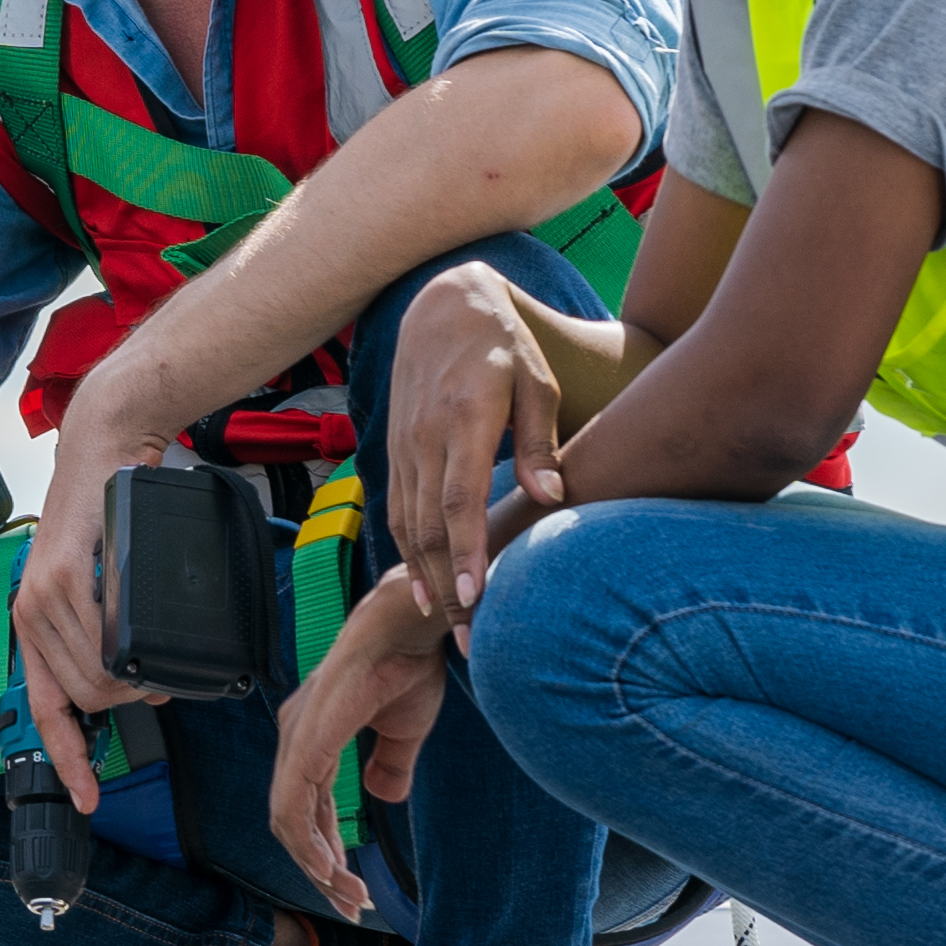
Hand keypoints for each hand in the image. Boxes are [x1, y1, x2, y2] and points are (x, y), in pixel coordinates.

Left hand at [10, 385, 178, 810]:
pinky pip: (99, 643)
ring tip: (154, 653)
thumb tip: (142, 689)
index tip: (89, 799)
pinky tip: (139, 625)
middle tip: (156, 682)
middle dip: (126, 707)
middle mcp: (28, 618)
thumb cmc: (108, 520)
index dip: (69, 760)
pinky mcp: (59, 579)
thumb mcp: (101, 588)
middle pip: (82, 702)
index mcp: (35, 628)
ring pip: (94, 680)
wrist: (104, 454)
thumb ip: (109, 638)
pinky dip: (128, 647)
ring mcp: (40, 599)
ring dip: (133, 680)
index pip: (47, 712)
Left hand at [267, 569, 454, 917]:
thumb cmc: (408, 664)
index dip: (325, 850)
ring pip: (289, 821)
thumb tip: (381, 796)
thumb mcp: (404, 730)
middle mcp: (295, 736)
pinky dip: (313, 846)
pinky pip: (296, 807)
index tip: (350, 887)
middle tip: (350, 905)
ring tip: (349, 896)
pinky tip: (335, 871)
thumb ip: (391, 765)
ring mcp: (296, 737)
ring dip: (318, 866)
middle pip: (292, 821)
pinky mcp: (307, 741)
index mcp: (312, 733)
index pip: (305, 806)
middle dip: (320, 870)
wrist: (412, 626)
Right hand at [377, 264, 563, 623]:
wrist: (443, 304)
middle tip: (469, 642)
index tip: (474, 599)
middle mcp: (425, 437)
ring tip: (449, 628)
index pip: (459, 498)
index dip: (465, 552)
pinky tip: (424, 589)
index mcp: (465, 418)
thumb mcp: (537, 382)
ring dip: (424, 580)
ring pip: (406, 525)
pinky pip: (396, 511)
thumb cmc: (505, 346)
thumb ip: (540, 443)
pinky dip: (407, 555)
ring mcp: (402, 444)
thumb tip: (551, 500)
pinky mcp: (393, 450)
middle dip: (447, 588)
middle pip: (429, 526)